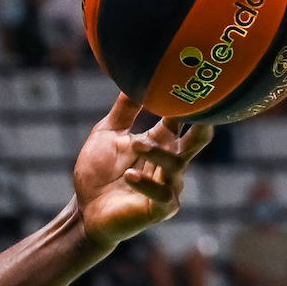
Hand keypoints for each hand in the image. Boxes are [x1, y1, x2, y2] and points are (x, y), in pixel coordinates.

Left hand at [72, 95, 212, 248]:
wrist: (85, 209)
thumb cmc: (98, 171)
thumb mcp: (107, 134)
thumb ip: (123, 110)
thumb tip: (132, 76)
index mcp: (161, 141)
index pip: (182, 118)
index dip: (189, 103)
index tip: (194, 83)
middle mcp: (172, 161)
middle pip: (196, 141)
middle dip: (201, 126)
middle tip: (201, 112)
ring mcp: (169, 186)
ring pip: (176, 165)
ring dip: (157, 153)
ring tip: (135, 144)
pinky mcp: (161, 208)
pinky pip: (162, 195)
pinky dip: (146, 184)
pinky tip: (129, 175)